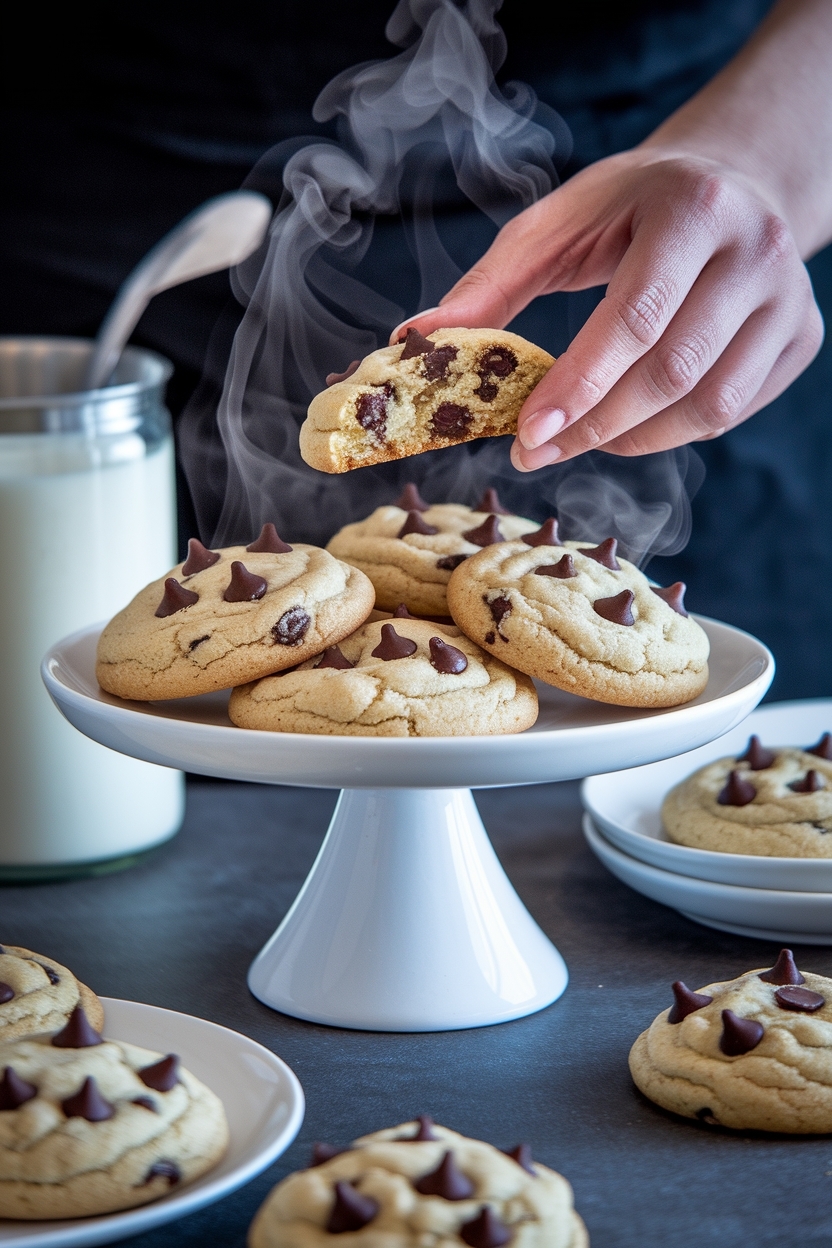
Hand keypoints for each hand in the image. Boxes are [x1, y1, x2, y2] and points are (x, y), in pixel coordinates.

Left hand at [397, 149, 823, 470]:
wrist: (731, 184)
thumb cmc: (630, 209)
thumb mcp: (559, 223)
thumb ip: (491, 284)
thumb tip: (415, 338)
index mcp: (693, 208)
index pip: (636, 317)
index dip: (580, 384)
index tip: (528, 434)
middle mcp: (756, 252)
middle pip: (673, 371)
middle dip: (595, 426)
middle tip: (536, 452)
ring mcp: (789, 300)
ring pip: (709, 406)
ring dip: (632, 439)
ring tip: (581, 437)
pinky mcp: (801, 339)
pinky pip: (730, 413)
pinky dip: (672, 432)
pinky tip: (631, 421)